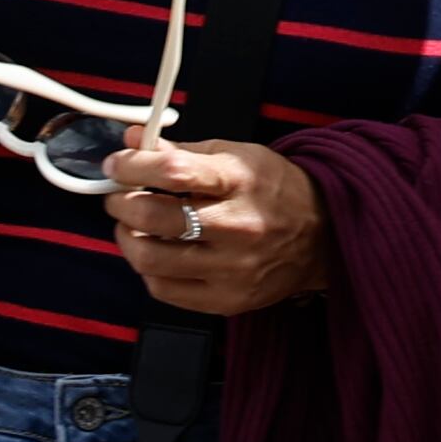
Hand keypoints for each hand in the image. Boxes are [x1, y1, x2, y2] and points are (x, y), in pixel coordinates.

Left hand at [107, 129, 332, 317]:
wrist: (323, 236)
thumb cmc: (277, 191)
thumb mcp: (239, 155)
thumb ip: (183, 152)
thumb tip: (134, 141)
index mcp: (242, 180)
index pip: (174, 172)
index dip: (133, 166)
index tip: (116, 163)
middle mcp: (238, 226)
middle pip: (155, 217)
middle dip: (120, 202)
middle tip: (117, 195)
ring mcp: (232, 268)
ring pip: (151, 259)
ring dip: (127, 237)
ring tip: (131, 225)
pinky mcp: (226, 299)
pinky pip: (164, 289)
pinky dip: (148, 269)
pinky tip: (155, 253)